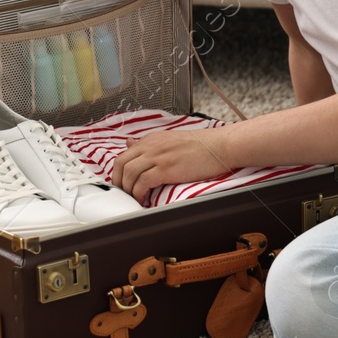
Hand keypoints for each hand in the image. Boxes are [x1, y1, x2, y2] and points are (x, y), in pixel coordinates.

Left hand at [112, 128, 236, 202]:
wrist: (219, 146)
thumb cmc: (200, 146)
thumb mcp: (170, 139)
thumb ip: (149, 144)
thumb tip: (130, 143)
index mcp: (151, 140)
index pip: (124, 155)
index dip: (118, 172)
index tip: (121, 184)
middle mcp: (151, 146)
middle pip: (121, 164)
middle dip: (118, 182)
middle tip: (123, 194)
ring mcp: (157, 156)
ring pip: (129, 173)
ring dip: (128, 189)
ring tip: (133, 199)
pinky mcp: (166, 168)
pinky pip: (143, 182)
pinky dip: (139, 192)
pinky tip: (143, 199)